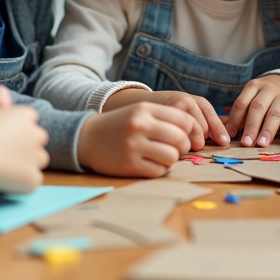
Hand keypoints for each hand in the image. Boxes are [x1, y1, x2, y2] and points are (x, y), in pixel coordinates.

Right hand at [0, 85, 49, 193]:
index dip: (16, 127)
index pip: (29, 119)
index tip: (2, 134)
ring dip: (28, 162)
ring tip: (6, 165)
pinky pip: (34, 179)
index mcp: (24, 115)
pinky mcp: (31, 178)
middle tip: (5, 152)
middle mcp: (35, 134)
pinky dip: (23, 181)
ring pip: (40, 159)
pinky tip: (7, 179)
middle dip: (26, 144)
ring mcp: (35, 157)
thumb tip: (6, 101)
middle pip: (39, 138)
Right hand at [77, 102, 199, 176]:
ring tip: (161, 156)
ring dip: (171, 159)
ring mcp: (134, 145)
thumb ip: (164, 117)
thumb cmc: (119, 125)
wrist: (85, 137)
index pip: (184, 119)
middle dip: (183, 147)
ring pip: (172, 156)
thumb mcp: (139, 111)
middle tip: (175, 149)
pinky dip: (159, 169)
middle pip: (181, 139)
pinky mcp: (129, 165)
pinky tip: (149, 164)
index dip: (190, 130)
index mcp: (145, 108)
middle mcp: (140, 125)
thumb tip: (195, 132)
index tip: (185, 136)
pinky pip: (159, 171)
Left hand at [227, 74, 279, 147]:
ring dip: (268, 130)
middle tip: (246, 143)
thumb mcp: (251, 98)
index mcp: (253, 86)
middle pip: (258, 108)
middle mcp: (268, 90)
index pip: (242, 102)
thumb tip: (228, 134)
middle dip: (251, 126)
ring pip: (275, 114)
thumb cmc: (264, 97)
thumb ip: (240, 114)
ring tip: (262, 144)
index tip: (230, 135)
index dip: (235, 119)